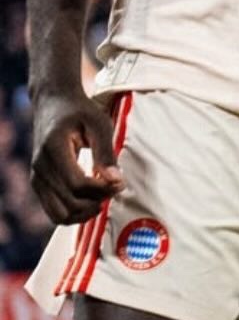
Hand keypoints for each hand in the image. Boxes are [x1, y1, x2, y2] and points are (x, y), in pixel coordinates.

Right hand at [31, 90, 124, 224]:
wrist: (54, 104)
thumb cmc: (80, 111)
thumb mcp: (99, 123)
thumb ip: (106, 152)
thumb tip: (116, 180)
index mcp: (53, 149)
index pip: (77, 184)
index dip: (102, 189)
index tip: (120, 182)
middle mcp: (39, 167)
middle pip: (70, 203)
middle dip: (98, 201)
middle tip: (116, 187)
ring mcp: (37, 179)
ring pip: (60, 215)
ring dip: (86, 212)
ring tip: (103, 196)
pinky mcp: (39, 185)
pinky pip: (55, 212)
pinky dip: (75, 212)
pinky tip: (92, 199)